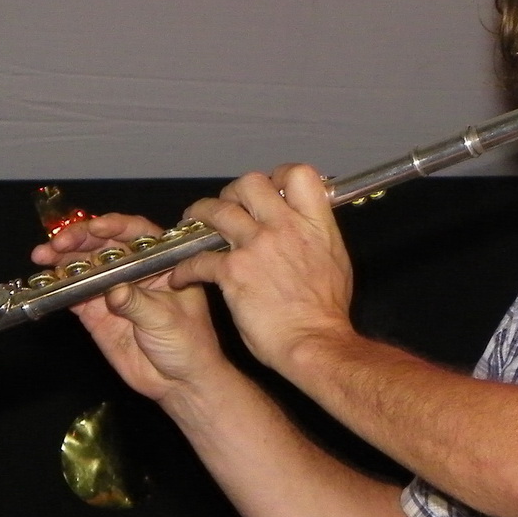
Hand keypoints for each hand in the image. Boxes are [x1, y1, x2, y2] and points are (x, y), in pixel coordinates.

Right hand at [31, 213, 225, 402]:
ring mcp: (113, 289)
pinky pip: (75, 293)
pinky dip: (59, 286)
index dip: (115, 226)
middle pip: (104, 244)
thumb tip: (114, 291)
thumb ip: (137, 303)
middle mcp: (134, 270)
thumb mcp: (166, 319)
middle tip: (57, 243)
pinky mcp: (97, 311)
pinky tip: (46, 281)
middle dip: (80, 239)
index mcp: (161, 262)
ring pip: (85, 265)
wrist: (177, 381)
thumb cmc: (188, 345)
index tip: (95, 228)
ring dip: (63, 258)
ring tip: (42, 256)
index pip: (137, 234)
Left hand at [168, 164, 355, 373]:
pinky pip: (198, 258)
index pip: (297, 174)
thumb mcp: (335, 262)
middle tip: (226, 207)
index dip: (277, 177)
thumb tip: (308, 228)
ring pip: (216, 211)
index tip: (268, 189)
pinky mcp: (233, 272)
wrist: (315, 342)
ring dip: (198, 216)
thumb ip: (318, 237)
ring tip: (191, 224)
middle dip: (232, 192)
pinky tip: (182, 277)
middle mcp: (284, 228)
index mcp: (314, 224)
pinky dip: (184, 268)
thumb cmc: (326, 313)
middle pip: (249, 183)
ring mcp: (256, 247)